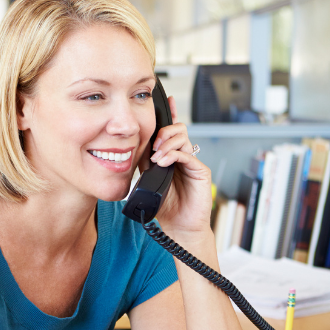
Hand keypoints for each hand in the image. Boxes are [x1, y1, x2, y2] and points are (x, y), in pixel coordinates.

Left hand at [141, 97, 211, 237]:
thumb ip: (142, 166)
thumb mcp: (147, 183)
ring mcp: (192, 163)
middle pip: (177, 129)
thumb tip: (129, 152)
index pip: (168, 132)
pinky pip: (188, 155)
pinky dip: (174, 154)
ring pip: (182, 138)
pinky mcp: (201, 172)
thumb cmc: (166, 209)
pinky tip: (164, 162)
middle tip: (153, 145)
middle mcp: (182, 157)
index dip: (167, 115)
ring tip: (157, 156)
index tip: (164, 101)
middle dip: (163, 131)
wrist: (179, 228)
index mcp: (170, 157)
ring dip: (167, 142)